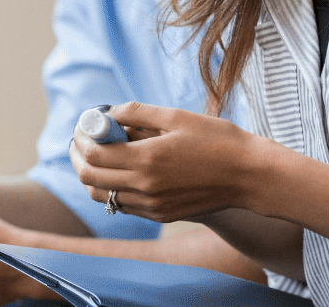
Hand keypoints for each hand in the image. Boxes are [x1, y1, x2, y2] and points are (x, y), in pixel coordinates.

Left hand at [68, 102, 272, 223]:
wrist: (249, 175)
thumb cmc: (218, 140)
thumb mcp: (177, 117)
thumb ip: (138, 113)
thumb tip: (109, 113)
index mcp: (148, 160)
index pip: (94, 154)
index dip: (82, 137)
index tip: (84, 124)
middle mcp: (145, 187)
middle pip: (90, 178)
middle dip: (79, 157)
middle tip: (83, 139)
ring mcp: (152, 206)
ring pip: (103, 196)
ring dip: (93, 174)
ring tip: (99, 154)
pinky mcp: (161, 215)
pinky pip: (124, 205)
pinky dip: (114, 187)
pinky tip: (124, 169)